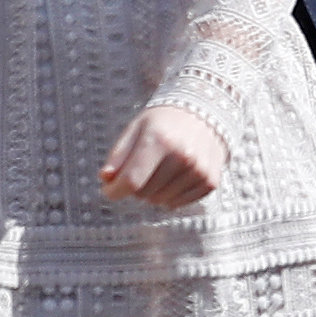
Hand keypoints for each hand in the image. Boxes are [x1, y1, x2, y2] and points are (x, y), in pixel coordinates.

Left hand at [100, 105, 227, 209]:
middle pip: (144, 194)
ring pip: (160, 202)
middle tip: (142, 167)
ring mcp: (198, 170)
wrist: (203, 112)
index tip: (108, 190)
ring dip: (154, 191)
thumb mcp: (136, 129)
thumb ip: (118, 154)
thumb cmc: (162, 122)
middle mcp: (182, 155)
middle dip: (136, 186)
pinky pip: (178, 204)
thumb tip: (106, 179)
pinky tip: (174, 176)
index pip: (131, 180)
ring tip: (160, 169)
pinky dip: (171, 196)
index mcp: (160, 140)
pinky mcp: (210, 181)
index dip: (114, 190)